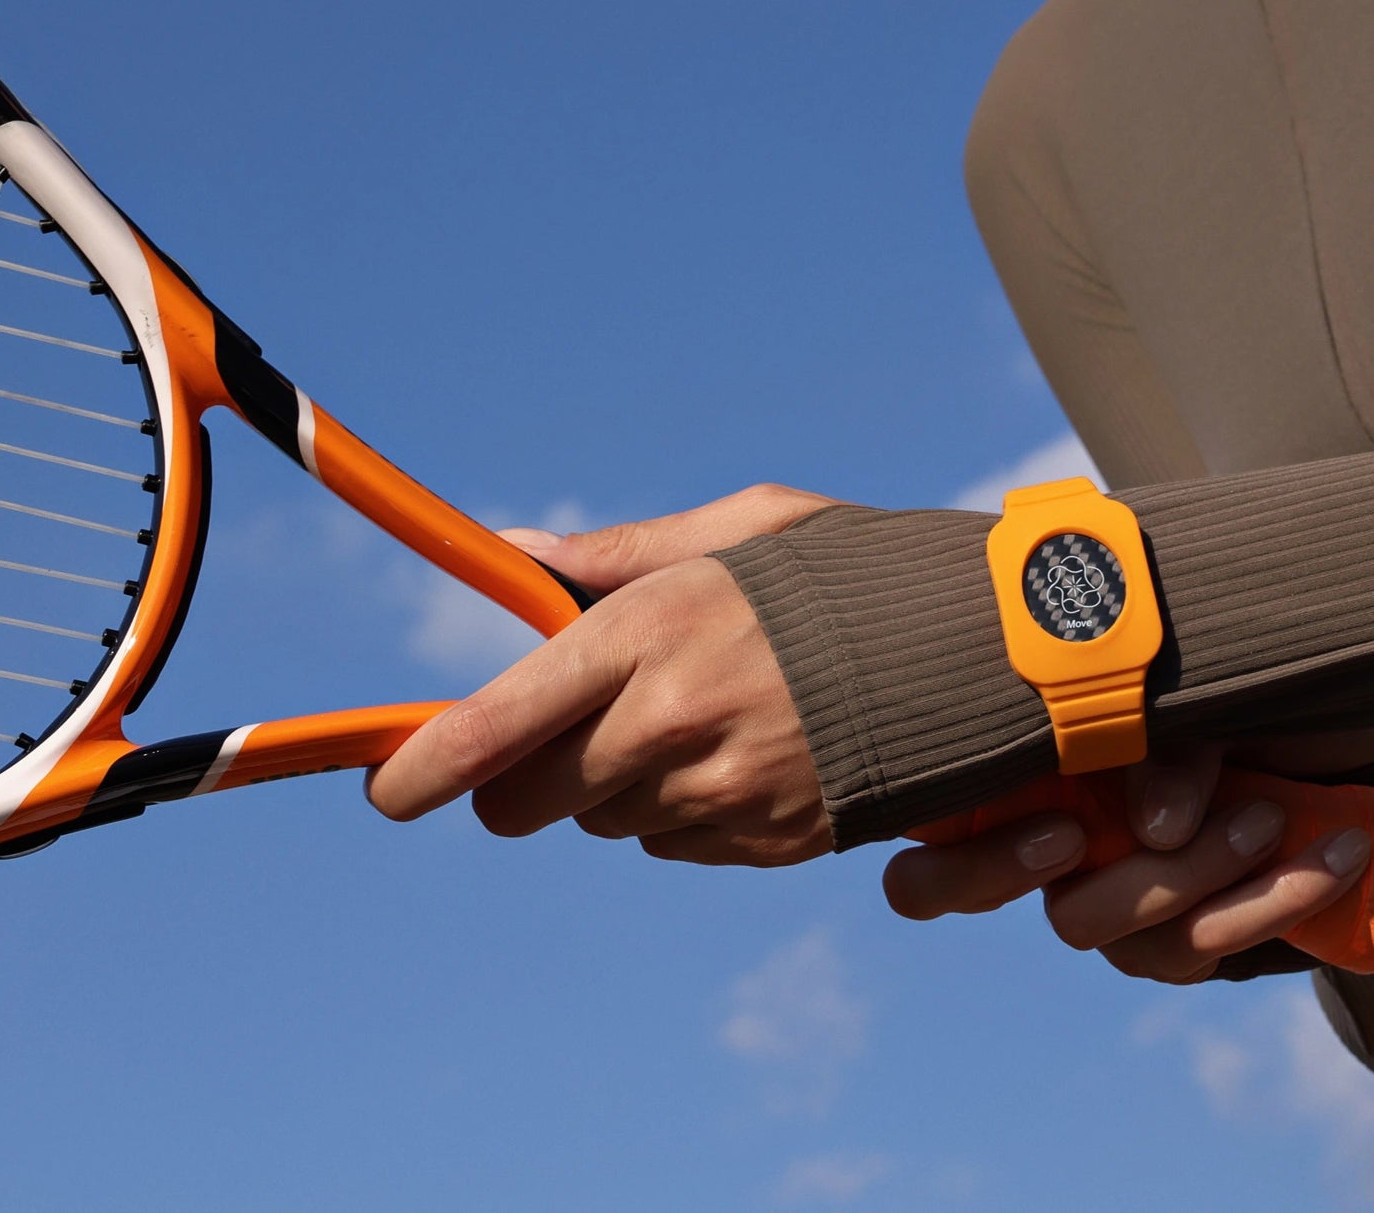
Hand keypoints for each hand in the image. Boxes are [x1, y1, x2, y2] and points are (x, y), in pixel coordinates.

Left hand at [365, 485, 836, 864]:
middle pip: (532, 797)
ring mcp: (724, 793)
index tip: (386, 791)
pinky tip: (745, 755)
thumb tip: (514, 555)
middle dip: (519, 780)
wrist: (986, 652)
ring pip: (605, 822)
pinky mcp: (768, 843)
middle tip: (544, 745)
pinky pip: (676, 845)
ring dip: (616, 788)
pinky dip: (683, 812)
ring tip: (693, 721)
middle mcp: (676, 723)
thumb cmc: (853, 574)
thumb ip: (620, 556)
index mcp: (656, 630)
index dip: (429, 765)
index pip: (505, 721)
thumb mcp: (744, 528)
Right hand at [878, 730, 1373, 982]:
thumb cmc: (1243, 686)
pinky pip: (1207, 950)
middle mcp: (1049, 846)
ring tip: (1275, 817)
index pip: (928, 847)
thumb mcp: (1206, 686)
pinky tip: (1336, 850)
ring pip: (1126, 937)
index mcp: (1025, 774)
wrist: (1345, 735)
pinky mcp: (1187, 941)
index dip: (967, 864)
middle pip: (1013, 912)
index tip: (1063, 829)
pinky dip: (1278, 898)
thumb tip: (1155, 825)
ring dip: (1205, 881)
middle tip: (1151, 838)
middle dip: (1073, 874)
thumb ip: (1164, 736)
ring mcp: (1114, 901)